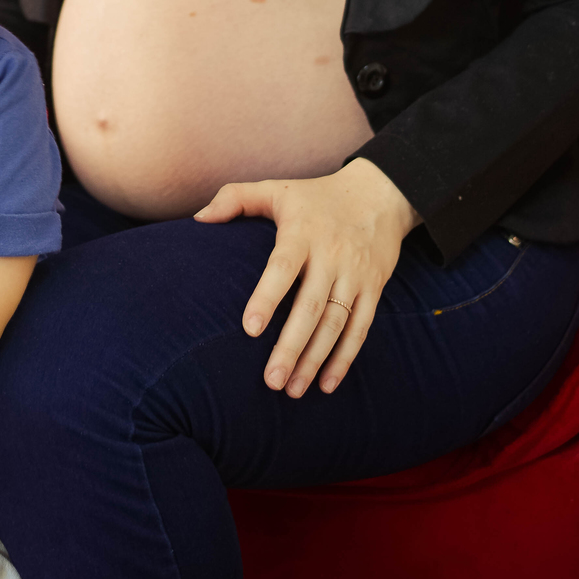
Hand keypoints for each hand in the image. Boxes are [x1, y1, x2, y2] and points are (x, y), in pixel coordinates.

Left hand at [195, 159, 419, 397]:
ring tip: (292, 389)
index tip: (249, 329)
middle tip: (270, 381)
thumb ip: (235, 198)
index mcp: (302, 233)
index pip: (283, 268)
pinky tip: (326, 384)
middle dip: (291, 346)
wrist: (380, 194)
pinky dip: (345, 358)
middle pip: (310, 307)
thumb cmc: (316, 196)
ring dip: (315, 359)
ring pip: (335, 323)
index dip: (267, 297)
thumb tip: (198, 219)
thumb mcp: (277, 189)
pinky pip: (361, 328)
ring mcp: (355, 275)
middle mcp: (331, 256)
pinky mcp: (374, 288)